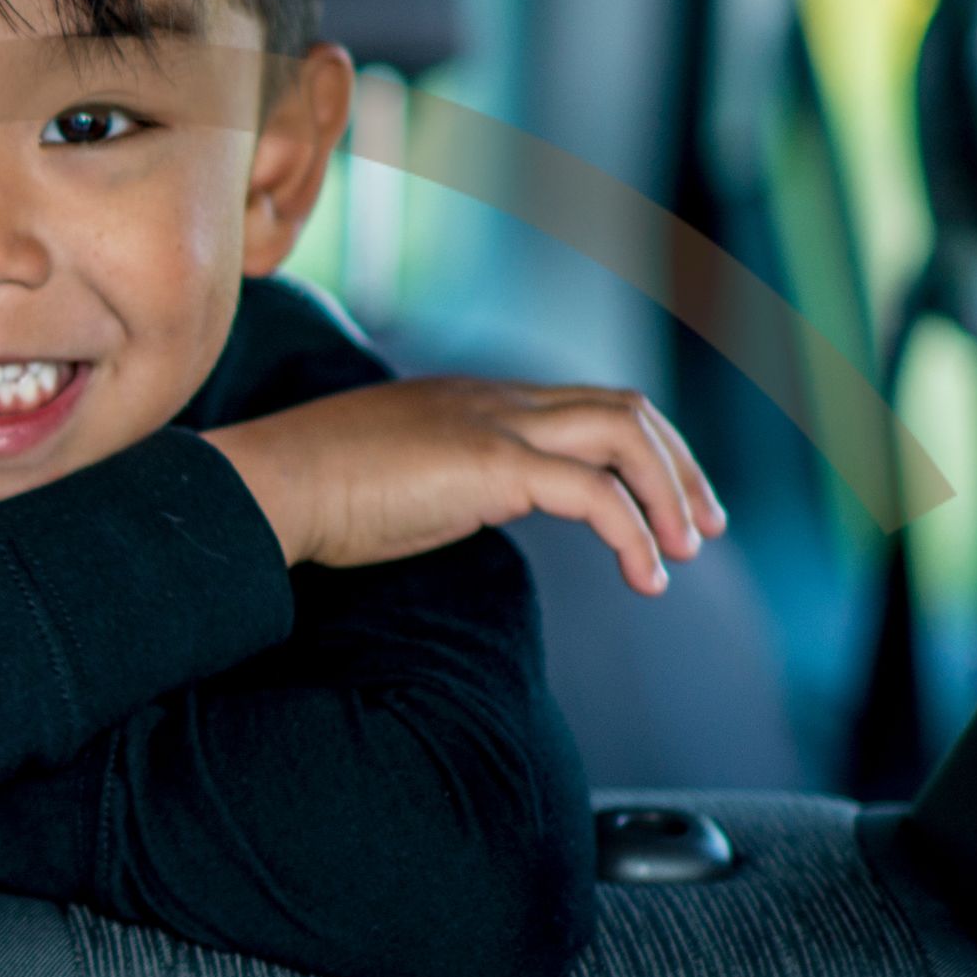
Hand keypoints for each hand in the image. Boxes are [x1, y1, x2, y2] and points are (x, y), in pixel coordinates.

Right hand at [198, 373, 726, 595]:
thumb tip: (477, 506)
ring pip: (624, 433)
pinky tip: (642, 576)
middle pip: (626, 408)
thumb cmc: (318, 491)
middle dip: (678, 468)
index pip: (588, 405)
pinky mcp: (491, 464)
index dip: (644, 451)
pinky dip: (632, 534)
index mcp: (480, 400)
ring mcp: (497, 425)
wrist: (272, 482)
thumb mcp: (407, 477)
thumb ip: (454, 480)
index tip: (667, 505)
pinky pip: (594, 493)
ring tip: (681, 555)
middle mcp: (499, 400)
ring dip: (668, 495)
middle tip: (704, 529)